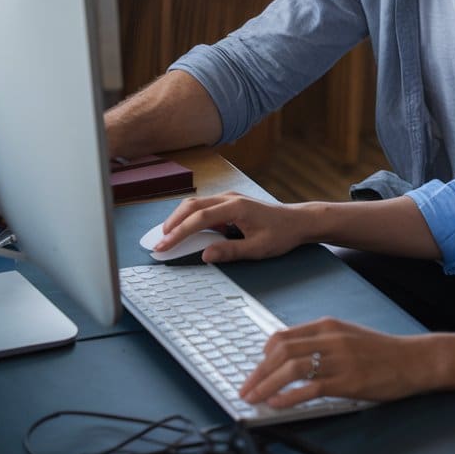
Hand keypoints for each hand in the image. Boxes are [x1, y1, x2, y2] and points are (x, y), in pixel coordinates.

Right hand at [155, 192, 307, 262]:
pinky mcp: (230, 203)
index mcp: (235, 207)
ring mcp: (229, 198)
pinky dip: (189, 217)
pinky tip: (183, 231)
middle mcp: (229, 198)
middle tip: (158, 243)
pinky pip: (204, 207)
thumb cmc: (281, 234)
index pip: (199, 218)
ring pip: (196, 204)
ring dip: (179, 219)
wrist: (297, 221)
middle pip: (192, 205)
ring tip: (166, 237)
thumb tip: (205, 255)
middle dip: (172, 223)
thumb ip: (230, 251)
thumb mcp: (258, 248)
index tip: (163, 246)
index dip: (178, 233)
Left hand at [239, 318, 430, 407]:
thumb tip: (290, 356)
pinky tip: (277, 404)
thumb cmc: (379, 351)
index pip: (283, 336)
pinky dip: (288, 397)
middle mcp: (330, 338)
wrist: (411, 360)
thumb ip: (320, 342)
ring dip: (266, 385)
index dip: (262, 355)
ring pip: (291, 368)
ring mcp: (339, 359)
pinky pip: (310, 387)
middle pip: (282, 351)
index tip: (255, 370)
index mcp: (327, 325)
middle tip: (245, 388)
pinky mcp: (348, 381)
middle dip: (258, 372)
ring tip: (254, 399)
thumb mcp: (346, 336)